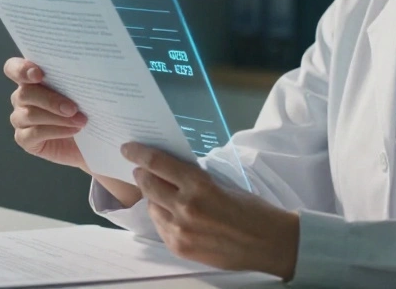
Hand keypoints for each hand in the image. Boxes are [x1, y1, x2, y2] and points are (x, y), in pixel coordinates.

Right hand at [4, 57, 88, 169]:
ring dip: (57, 118)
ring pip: (29, 115)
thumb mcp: (82, 90)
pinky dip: (55, 131)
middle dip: (50, 100)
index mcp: (31, 78)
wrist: (91, 137)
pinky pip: (33, 134)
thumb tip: (85, 70)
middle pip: (24, 94)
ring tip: (80, 121)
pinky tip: (73, 130)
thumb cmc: (85, 107)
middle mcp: (22, 97)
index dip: (21, 69)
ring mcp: (20, 118)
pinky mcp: (24, 139)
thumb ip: (75, 78)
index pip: (13, 68)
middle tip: (73, 108)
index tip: (38, 74)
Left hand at [123, 143, 298, 280]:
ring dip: (152, 197)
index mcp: (198, 184)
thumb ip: (193, 177)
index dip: (138, 153)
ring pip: (151, 206)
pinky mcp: (179, 247)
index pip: (157, 163)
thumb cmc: (250, 208)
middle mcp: (185, 207)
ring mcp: (180, 230)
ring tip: (160, 193)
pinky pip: (160, 226)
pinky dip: (161, 216)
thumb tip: (169, 169)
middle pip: (148, 184)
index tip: (128, 148)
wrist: (267, 243)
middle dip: (141, 174)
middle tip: (140, 169)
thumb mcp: (221, 183)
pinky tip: (170, 212)